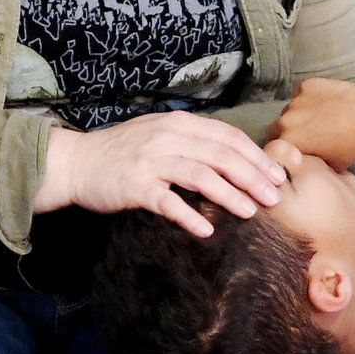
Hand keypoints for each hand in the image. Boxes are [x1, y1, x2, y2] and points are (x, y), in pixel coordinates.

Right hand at [32, 111, 286, 236]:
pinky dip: (189, 216)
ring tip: (250, 212)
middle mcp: (168, 137)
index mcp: (179, 124)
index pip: (228, 136)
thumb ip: (193, 142)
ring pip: (201, 175)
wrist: (76, 162)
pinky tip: (207, 229)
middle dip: (252, 176)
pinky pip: (168, 202)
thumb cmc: (123, 152)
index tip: (277, 175)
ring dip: (230, 194)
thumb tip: (235, 158)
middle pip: (221, 155)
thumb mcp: (160, 135)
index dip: (256, 156)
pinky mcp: (135, 186)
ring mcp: (151, 160)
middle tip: (273, 198)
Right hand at [268, 78, 354, 166]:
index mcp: (289, 144)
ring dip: (301, 113)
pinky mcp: (306, 85)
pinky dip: (311, 97)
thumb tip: (308, 164)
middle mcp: (285, 122)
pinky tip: (329, 102)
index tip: (299, 148)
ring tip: (324, 116)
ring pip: (292, 109)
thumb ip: (312, 163)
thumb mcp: (331, 165)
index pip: (277, 148)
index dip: (288, 149)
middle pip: (279, 127)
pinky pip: (302, 92)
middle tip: (310, 132)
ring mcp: (295, 101)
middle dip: (290, 130)